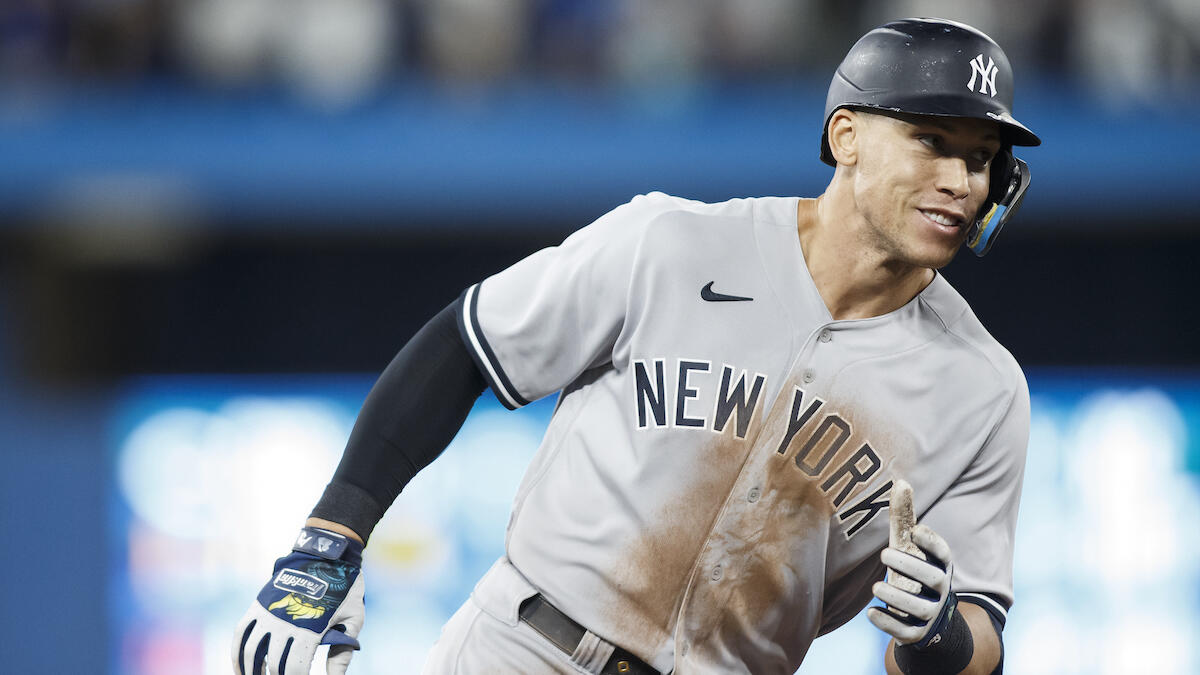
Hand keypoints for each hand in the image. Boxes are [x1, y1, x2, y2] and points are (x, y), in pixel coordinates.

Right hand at [232, 528, 365, 673]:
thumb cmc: (345, 589)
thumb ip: (343, 652)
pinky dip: (237, 654)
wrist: (326, 554)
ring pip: (251, 653)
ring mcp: (269, 613)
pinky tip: (241, 669)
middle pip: (274, 665)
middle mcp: (285, 623)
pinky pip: (241, 634)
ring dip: (251, 671)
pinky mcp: (259, 605)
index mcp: (310, 629)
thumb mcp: (354, 619)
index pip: (296, 669)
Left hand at [867, 480, 955, 648]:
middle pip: (934, 579)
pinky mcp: (917, 633)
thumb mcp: (908, 547)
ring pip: (919, 607)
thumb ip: (905, 518)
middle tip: (883, 553)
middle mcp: (940, 590)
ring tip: (875, 586)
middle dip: (911, 566)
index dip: (932, 542)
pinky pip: (906, 632)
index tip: (915, 531)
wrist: (925, 619)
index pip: (943, 554)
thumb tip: (901, 481)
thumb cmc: (913, 571)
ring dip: (897, 596)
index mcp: (940, 566)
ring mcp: (930, 614)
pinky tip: (870, 613)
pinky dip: (888, 623)